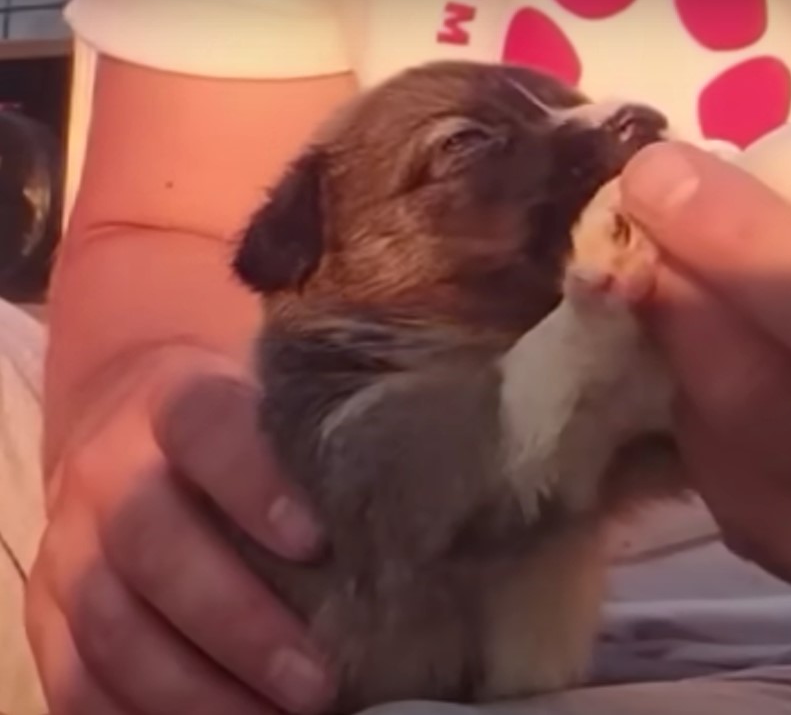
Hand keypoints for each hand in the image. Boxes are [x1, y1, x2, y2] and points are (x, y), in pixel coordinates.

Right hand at [25, 345, 335, 713]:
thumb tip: (445, 486)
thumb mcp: (278, 400)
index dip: (251, 481)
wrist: (123, 413)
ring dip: (193, 691)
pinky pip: (74, 679)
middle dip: (237, 623)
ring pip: (111, 626)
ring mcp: (72, 546)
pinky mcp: (49, 610)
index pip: (205, 427)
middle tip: (317, 684)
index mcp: (175, 400)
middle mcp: (111, 471)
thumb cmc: (238, 421)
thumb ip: (330, 437)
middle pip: (154, 544)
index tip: (316, 542)